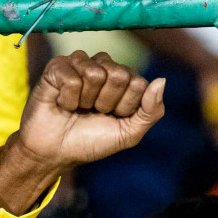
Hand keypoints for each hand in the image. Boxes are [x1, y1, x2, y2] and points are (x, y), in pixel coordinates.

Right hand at [9, 50, 163, 169]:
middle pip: (119, 74)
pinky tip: (62, 103)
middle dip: (106, 102)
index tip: (112, 117)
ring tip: (76, 108)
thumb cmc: (90, 141)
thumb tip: (161, 80)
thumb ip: (150, 111)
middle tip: (92, 112)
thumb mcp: (128, 134)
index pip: (138, 83)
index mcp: (124, 79)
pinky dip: (67, 100)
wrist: (55, 153)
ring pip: (95, 74)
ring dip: (85, 101)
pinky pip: (72, 79)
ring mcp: (80, 64)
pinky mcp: (57, 67)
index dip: (125, 107)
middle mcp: (103, 66)